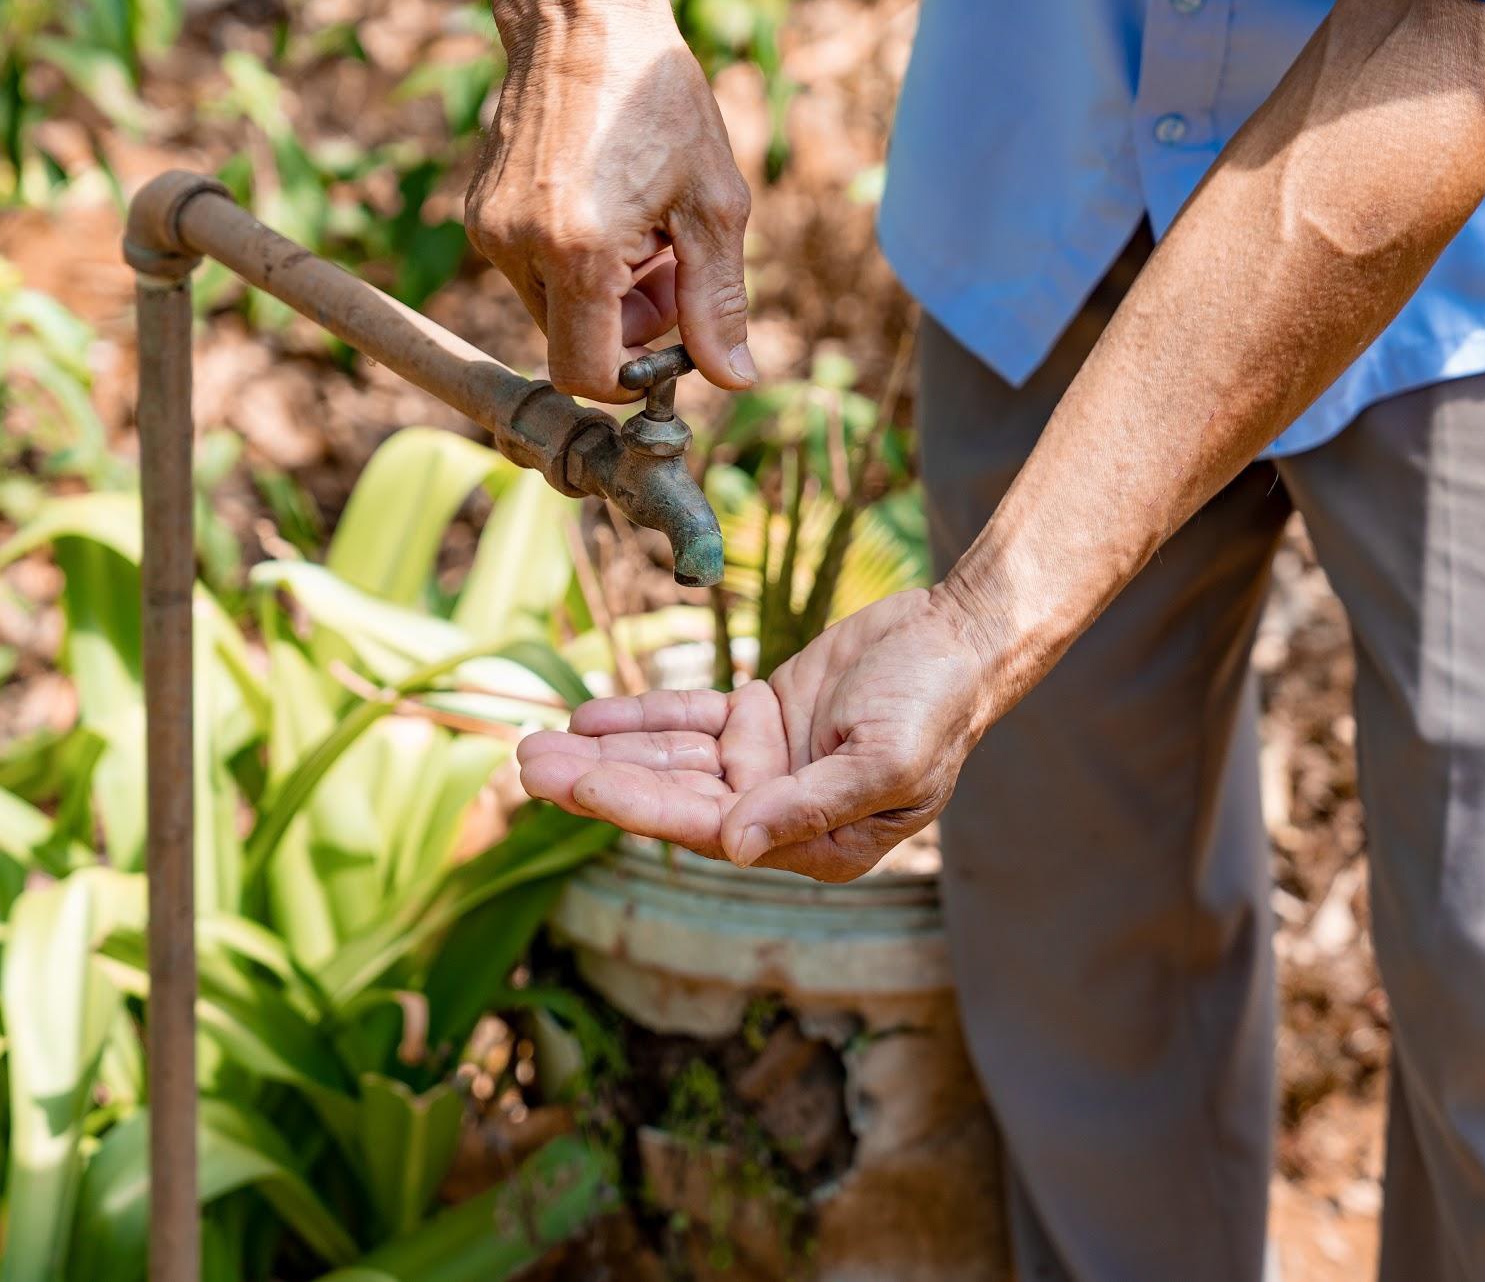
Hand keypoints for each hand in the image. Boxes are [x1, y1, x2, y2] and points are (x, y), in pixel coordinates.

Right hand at [470, 4, 754, 401]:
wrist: (583, 20)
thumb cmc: (658, 100)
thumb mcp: (713, 202)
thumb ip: (719, 300)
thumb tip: (733, 378)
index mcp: (578, 251)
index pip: (587, 374)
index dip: (634, 376)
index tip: (673, 337)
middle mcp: (518, 247)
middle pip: (572, 346)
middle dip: (629, 326)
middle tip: (672, 263)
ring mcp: (490, 230)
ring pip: (553, 311)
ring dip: (604, 293)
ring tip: (643, 226)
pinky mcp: (479, 213)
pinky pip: (530, 272)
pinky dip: (573, 262)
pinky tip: (606, 204)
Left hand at [516, 588, 1000, 880]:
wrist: (959, 637)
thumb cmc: (937, 705)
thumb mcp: (888, 759)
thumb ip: (813, 805)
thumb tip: (733, 847)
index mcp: (814, 841)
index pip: (708, 828)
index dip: (641, 806)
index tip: (582, 785)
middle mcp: (778, 810)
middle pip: (672, 798)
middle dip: (599, 784)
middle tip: (526, 766)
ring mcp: (765, 764)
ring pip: (670, 759)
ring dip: (605, 751)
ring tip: (532, 745)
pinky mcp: (760, 717)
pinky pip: (689, 718)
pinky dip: (639, 716)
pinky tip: (584, 716)